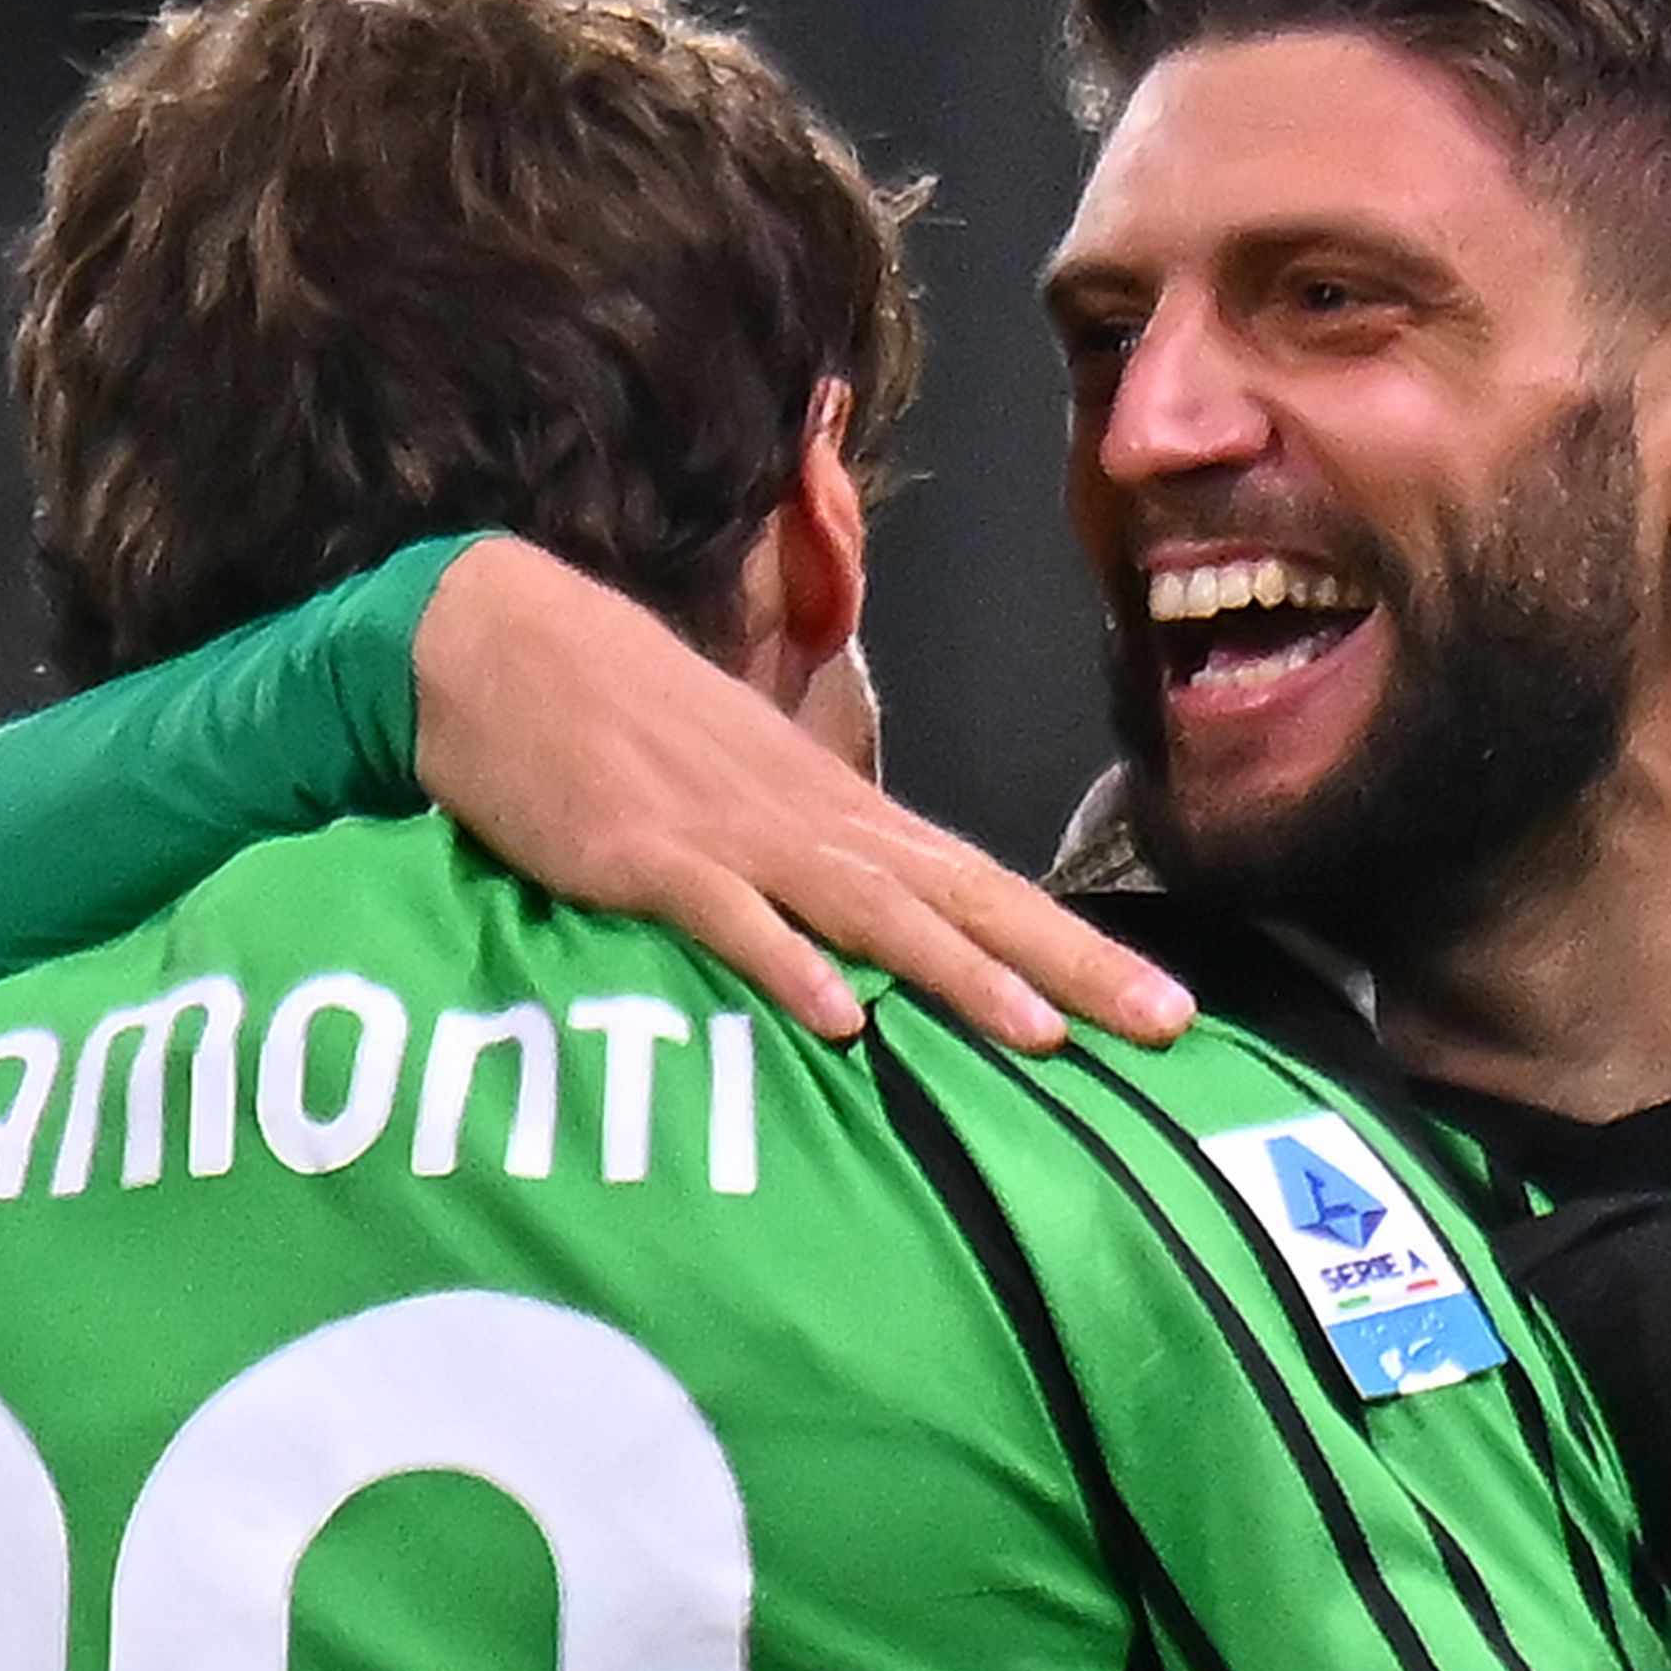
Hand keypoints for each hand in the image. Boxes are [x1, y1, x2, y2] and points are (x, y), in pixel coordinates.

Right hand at [409, 538, 1187, 1054]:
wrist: (499, 636)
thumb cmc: (623, 720)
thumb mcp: (744, 789)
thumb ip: (813, 860)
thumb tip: (883, 934)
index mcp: (843, 812)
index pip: (985, 887)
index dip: (1077, 948)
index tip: (1171, 1007)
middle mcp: (814, 822)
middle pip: (964, 901)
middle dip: (1069, 967)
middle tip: (1168, 1023)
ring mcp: (736, 836)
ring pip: (871, 910)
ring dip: (956, 973)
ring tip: (1042, 1033)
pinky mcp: (649, 856)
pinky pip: (730, 918)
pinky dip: (784, 964)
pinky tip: (838, 1019)